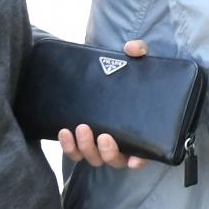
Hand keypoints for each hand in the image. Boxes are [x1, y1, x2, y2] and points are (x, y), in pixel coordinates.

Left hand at [58, 41, 152, 169]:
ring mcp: (99, 143)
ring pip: (93, 158)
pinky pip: (74, 152)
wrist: (106, 76)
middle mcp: (120, 142)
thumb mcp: (137, 60)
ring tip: (79, 128)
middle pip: (114, 159)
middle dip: (107, 151)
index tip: (134, 158)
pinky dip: (68, 147)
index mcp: (140, 131)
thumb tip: (132, 48)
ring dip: (86, 148)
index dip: (139, 160)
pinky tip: (64, 131)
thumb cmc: (127, 73)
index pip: (144, 153)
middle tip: (102, 135)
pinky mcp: (81, 139)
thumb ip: (139, 52)